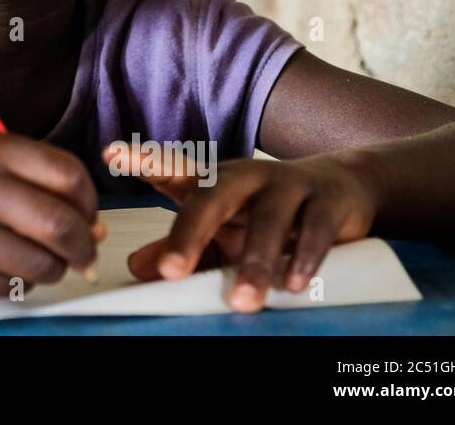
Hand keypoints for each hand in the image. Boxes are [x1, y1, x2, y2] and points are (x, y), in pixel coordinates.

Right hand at [0, 130, 104, 296]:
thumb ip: (36, 177)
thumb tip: (94, 226)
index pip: (69, 178)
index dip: (91, 203)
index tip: (89, 217)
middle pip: (62, 226)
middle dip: (85, 247)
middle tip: (84, 254)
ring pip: (40, 265)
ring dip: (53, 269)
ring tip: (40, 261)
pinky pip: (7, 288)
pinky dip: (18, 282)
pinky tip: (4, 266)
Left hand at [105, 142, 379, 311]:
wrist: (342, 188)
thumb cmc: (267, 211)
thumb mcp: (223, 229)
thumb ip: (183, 246)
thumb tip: (138, 268)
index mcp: (213, 181)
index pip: (173, 168)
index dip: (145, 161)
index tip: (112, 155)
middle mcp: (245, 177)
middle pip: (211, 197)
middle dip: (189, 233)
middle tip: (171, 270)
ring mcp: (287, 185)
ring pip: (268, 219)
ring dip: (256, 262)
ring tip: (245, 299)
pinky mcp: (326, 202)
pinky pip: (314, 228)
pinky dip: (304, 257)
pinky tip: (294, 282)